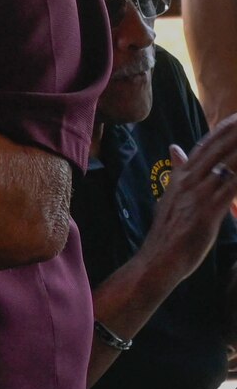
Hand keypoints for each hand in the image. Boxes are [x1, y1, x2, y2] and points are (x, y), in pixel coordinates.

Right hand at [143, 121, 236, 279]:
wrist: (159, 258)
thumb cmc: (168, 231)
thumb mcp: (171, 196)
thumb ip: (178, 171)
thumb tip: (174, 148)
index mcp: (182, 177)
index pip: (204, 146)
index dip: (222, 130)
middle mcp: (190, 181)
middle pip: (217, 149)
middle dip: (235, 132)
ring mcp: (199, 195)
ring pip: (227, 164)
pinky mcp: (209, 211)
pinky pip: (231, 188)